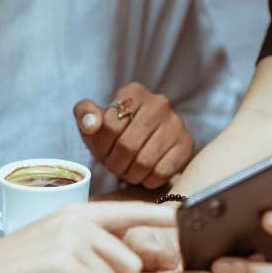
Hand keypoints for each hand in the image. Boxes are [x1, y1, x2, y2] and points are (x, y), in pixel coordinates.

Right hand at [0, 201, 178, 272]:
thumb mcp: (56, 253)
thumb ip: (90, 252)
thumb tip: (133, 264)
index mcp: (76, 213)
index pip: (127, 211)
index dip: (158, 217)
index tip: (185, 217)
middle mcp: (77, 218)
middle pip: (132, 263)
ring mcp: (70, 237)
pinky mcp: (63, 260)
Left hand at [74, 82, 193, 188]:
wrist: (144, 147)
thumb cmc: (115, 134)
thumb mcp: (93, 121)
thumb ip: (84, 115)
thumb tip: (91, 123)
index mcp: (133, 92)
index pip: (110, 125)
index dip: (101, 146)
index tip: (102, 151)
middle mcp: (158, 102)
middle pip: (127, 145)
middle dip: (115, 163)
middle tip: (114, 167)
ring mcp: (176, 122)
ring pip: (144, 161)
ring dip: (130, 174)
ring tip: (127, 172)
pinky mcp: (187, 144)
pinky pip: (162, 172)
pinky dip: (148, 180)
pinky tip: (144, 175)